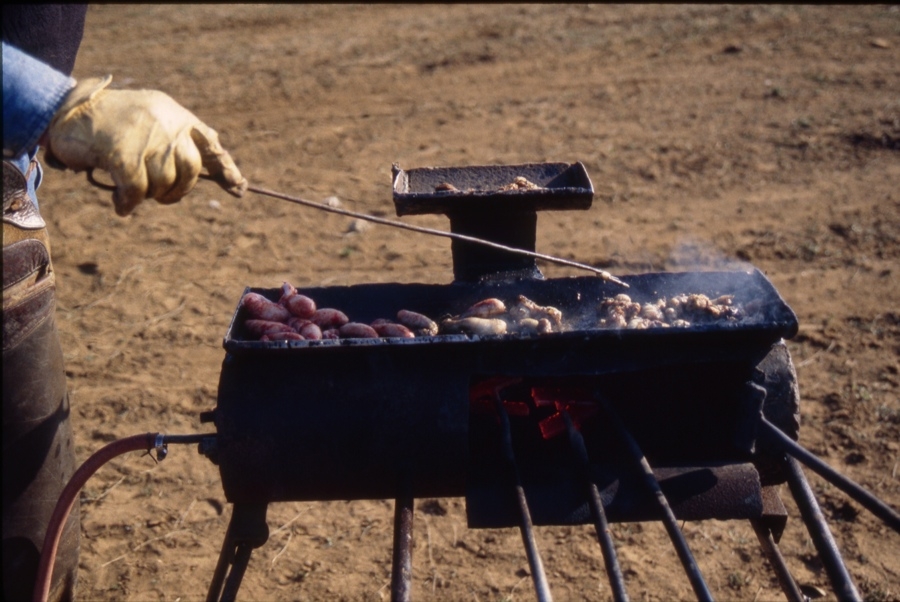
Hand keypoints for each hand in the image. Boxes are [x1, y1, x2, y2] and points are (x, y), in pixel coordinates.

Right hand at [43, 76, 246, 215]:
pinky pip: (137, 191)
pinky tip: (120, 204)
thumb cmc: (109, 121)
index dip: (225, 168)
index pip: (210, 143)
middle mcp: (166, 123)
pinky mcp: (122, 152)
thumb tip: (213, 168)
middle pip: (191, 170)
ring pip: (164, 182)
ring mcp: (145, 136)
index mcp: (176, 116)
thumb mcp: (150, 120)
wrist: (65, 109)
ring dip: (147, 195)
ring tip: (128, 191)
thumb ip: (177, 139)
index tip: (239, 188)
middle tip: (160, 197)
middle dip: (178, 190)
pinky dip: (128, 203)